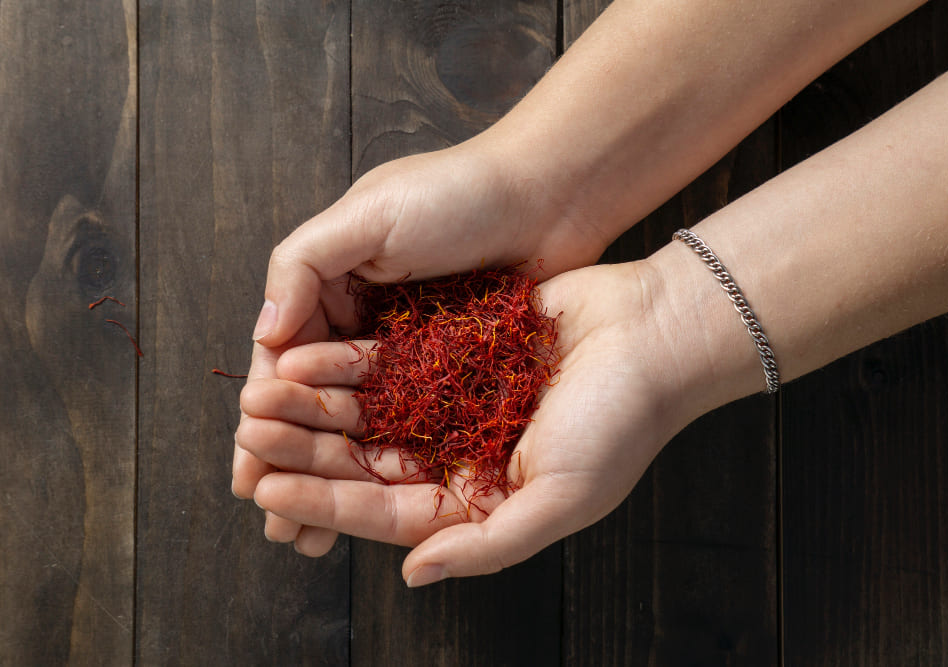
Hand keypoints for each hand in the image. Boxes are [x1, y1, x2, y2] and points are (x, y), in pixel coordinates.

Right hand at [233, 139, 612, 543]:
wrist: (549, 193)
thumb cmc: (459, 192)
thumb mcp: (370, 214)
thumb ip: (305, 264)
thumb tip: (264, 334)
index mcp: (331, 282)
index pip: (282, 364)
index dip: (263, 424)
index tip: (248, 479)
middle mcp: (362, 318)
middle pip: (315, 405)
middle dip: (294, 466)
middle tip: (280, 528)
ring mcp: (408, 345)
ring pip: (360, 422)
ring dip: (336, 476)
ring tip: (317, 532)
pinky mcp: (453, 363)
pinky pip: (411, 419)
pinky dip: (390, 459)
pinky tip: (380, 500)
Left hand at [237, 260, 706, 583]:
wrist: (656, 334)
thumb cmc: (622, 424)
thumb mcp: (559, 500)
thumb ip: (485, 544)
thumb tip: (414, 576)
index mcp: (481, 500)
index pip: (386, 510)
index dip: (326, 500)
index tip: (271, 488)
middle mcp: (461, 454)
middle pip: (367, 458)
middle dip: (307, 449)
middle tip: (249, 434)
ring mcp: (457, 401)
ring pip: (369, 408)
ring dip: (317, 401)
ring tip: (262, 392)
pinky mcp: (458, 352)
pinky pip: (391, 360)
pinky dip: (350, 359)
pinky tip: (308, 354)